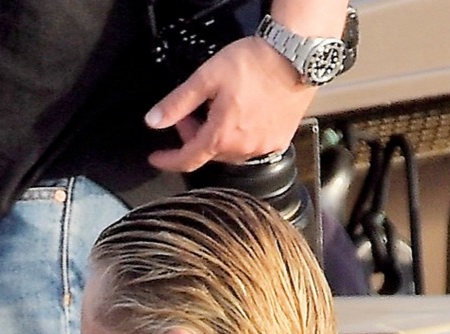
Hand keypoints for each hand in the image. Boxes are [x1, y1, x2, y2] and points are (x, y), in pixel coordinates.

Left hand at [145, 37, 315, 172]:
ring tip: (219, 108)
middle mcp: (242, 150)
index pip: (187, 160)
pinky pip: (252, 147)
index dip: (168, 160)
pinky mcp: (279, 142)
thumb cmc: (254, 63)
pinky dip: (240, 136)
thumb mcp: (207, 77)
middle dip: (195, 135)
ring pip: (229, 151)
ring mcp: (262, 148)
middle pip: (208, 152)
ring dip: (218, 136)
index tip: (156, 158)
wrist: (296, 57)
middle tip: (192, 112)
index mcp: (221, 137)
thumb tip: (153, 121)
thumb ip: (177, 103)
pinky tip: (242, 115)